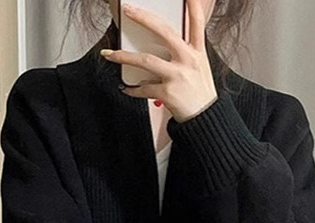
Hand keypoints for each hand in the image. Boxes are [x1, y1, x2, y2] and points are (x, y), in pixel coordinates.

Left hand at [100, 0, 217, 122]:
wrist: (205, 119)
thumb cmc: (200, 93)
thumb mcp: (201, 67)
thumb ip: (187, 53)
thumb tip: (166, 43)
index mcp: (197, 52)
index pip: (196, 22)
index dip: (192, 5)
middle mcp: (188, 60)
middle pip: (164, 32)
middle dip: (143, 18)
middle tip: (129, 10)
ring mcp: (177, 76)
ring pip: (146, 60)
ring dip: (124, 57)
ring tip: (110, 54)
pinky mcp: (168, 92)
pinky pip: (144, 88)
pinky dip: (133, 90)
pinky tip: (126, 89)